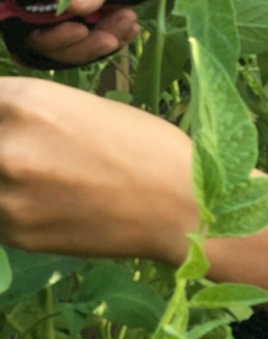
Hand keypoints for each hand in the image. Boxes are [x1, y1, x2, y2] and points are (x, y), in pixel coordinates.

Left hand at [0, 77, 195, 263]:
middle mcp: (6, 147)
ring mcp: (5, 196)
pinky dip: (12, 206)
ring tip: (46, 178)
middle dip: (5, 143)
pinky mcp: (12, 235)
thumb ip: (34, 116)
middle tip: (41, 153)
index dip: (0, 108)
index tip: (10, 119)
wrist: (179, 202)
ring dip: (6, 178)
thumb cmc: (146, 143)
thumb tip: (7, 125)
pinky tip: (49, 203)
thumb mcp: (86, 110)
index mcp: (28, 103)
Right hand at [21, 0, 164, 68]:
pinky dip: (105, 40)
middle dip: (75, 43)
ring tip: (129, 23)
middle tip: (109, 39)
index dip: (44, 27)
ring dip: (94, 43)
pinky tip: (130, 30)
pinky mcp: (83, 10)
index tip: (79, 30)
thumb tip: (68, 4)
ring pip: (63, 38)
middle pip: (39, 29)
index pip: (24, 3)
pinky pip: (84, 36)